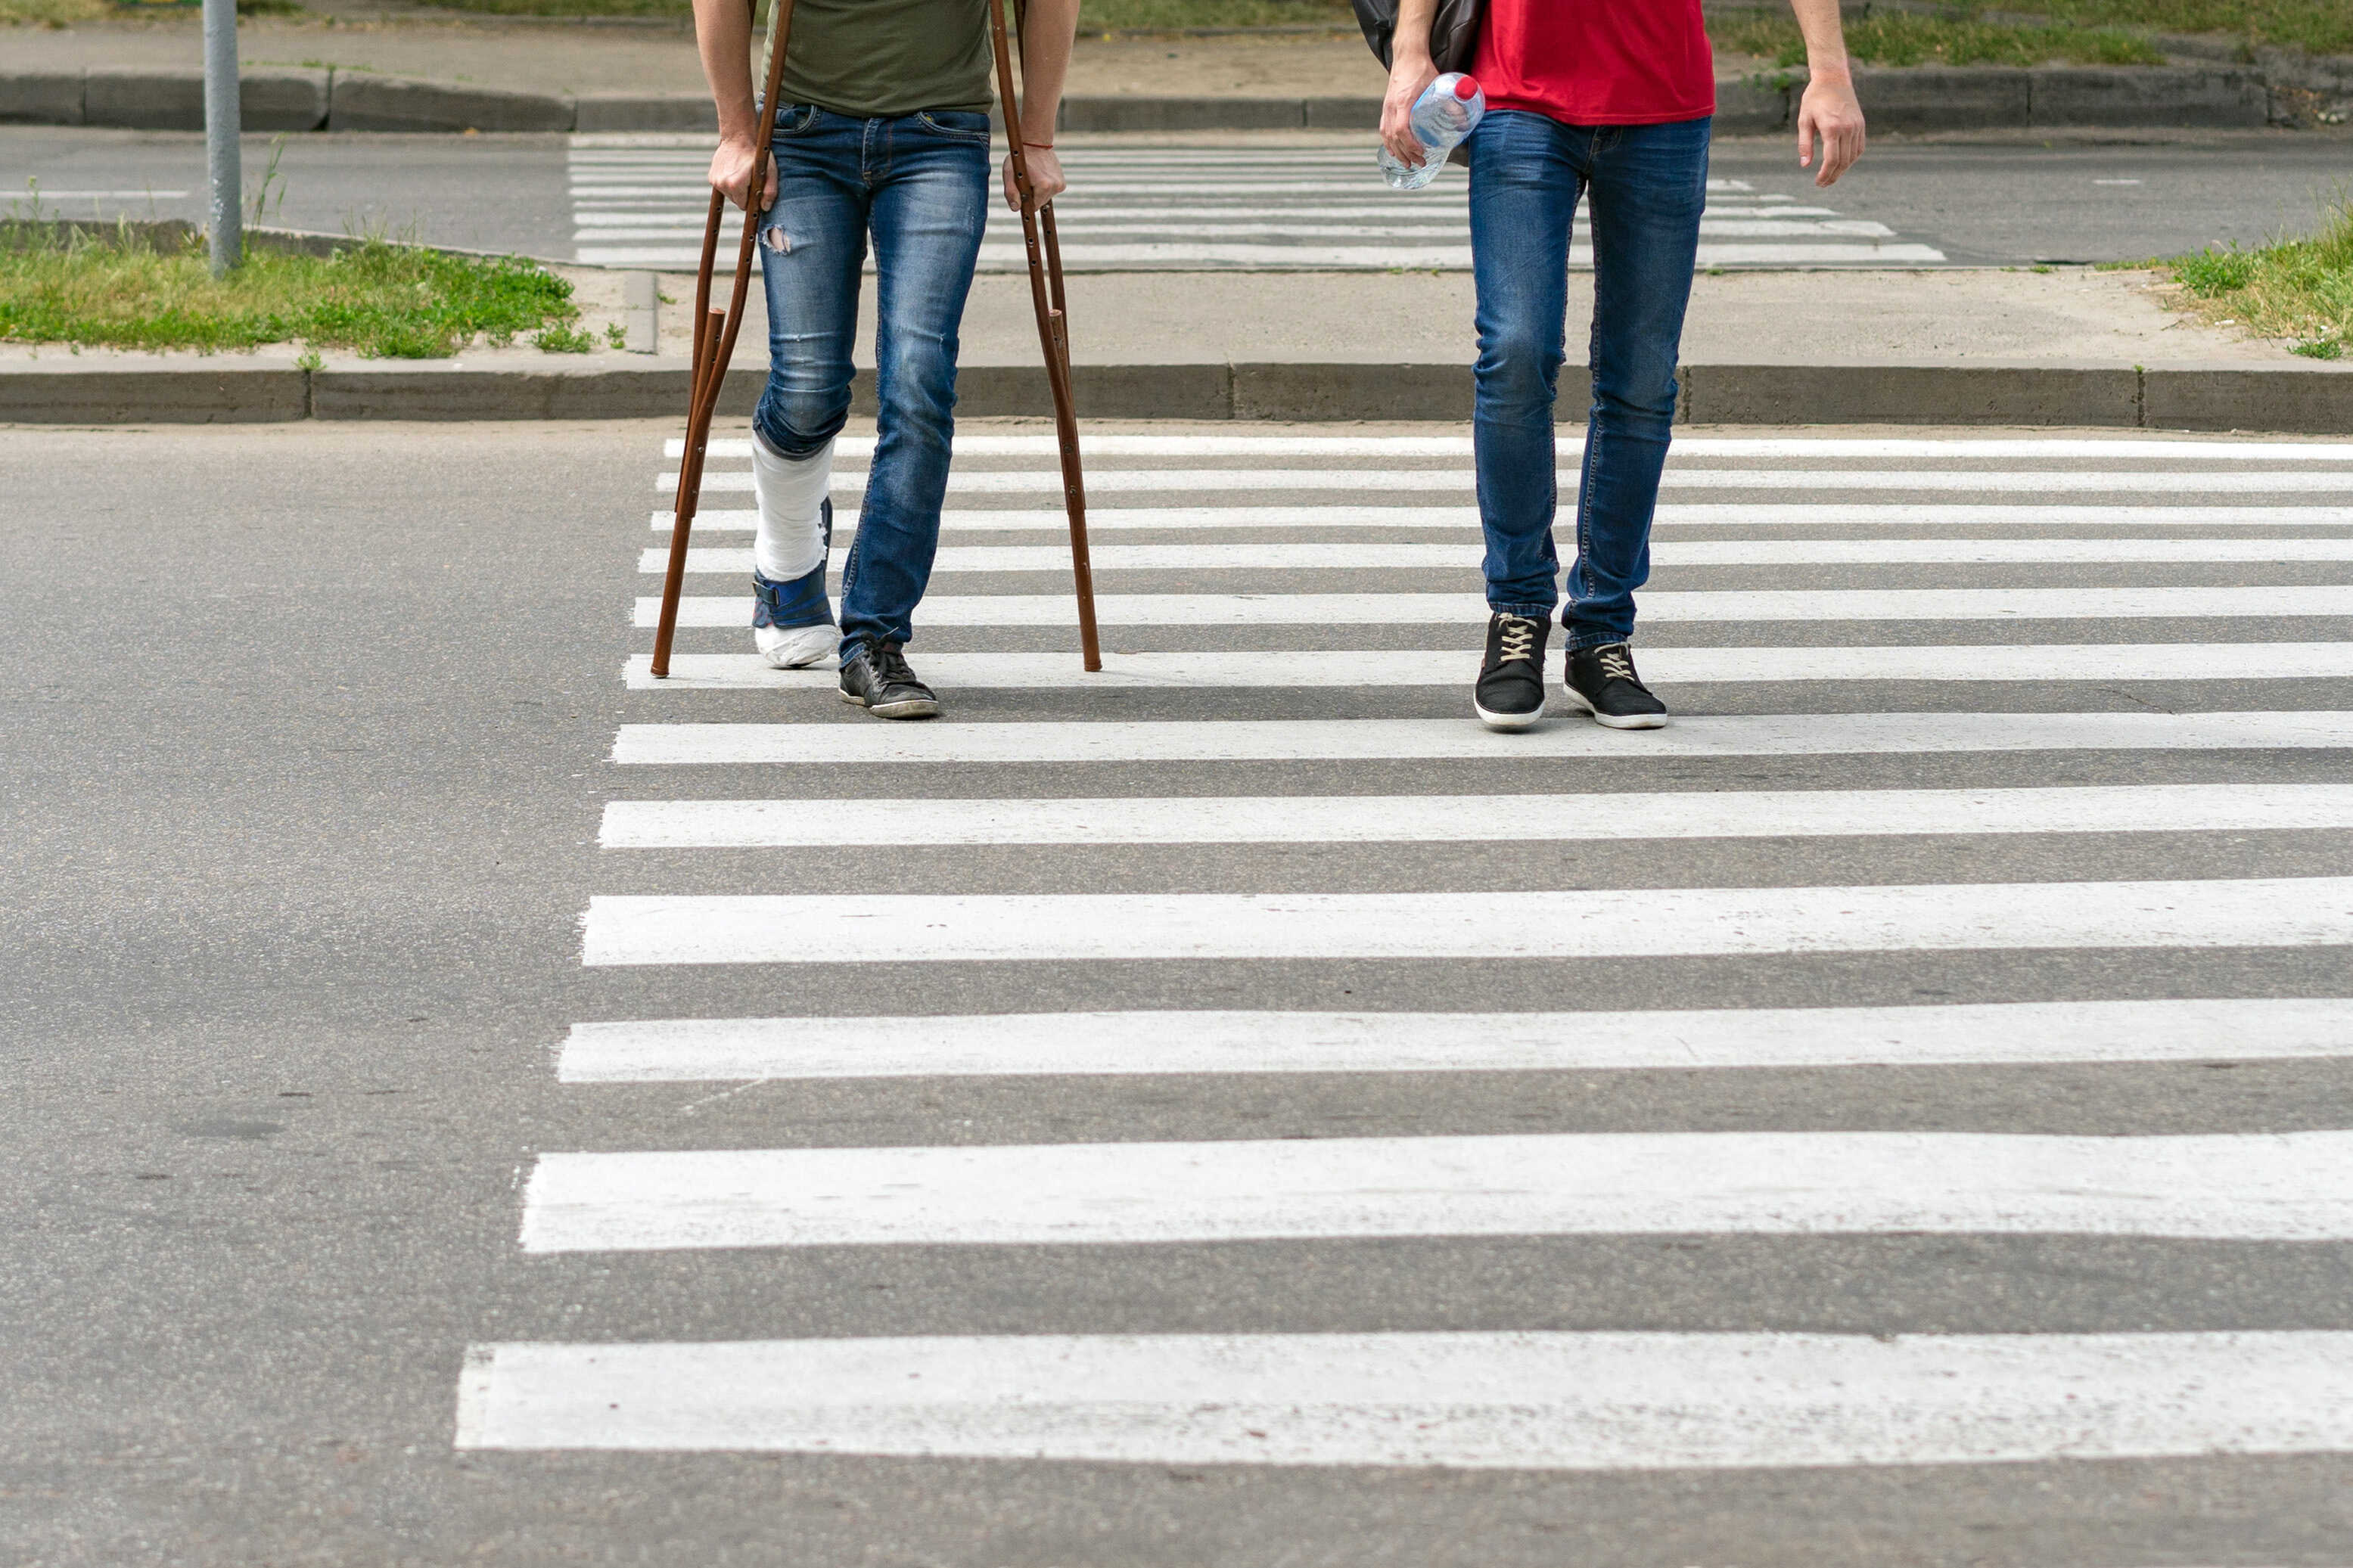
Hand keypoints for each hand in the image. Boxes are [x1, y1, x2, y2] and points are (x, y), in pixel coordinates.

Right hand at [708, 133, 775, 210]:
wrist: (739, 137)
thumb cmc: (756, 154)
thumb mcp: (769, 171)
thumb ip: (770, 191)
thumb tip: (765, 208)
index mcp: (735, 184)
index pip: (744, 205)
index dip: (752, 199)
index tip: (755, 189)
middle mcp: (722, 183)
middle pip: (736, 201)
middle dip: (744, 194)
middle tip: (750, 179)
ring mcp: (715, 180)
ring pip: (729, 195)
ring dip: (736, 189)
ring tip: (742, 174)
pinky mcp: (711, 177)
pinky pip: (723, 188)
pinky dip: (729, 184)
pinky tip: (734, 172)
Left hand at [1003, 145, 1064, 212]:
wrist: (1035, 143)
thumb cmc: (1020, 158)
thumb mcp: (1009, 173)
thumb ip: (1011, 192)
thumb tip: (1016, 208)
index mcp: (1044, 186)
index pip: (1033, 206)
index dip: (1025, 201)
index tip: (1022, 191)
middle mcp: (1055, 186)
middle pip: (1040, 203)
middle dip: (1032, 195)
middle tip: (1027, 180)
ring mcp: (1060, 185)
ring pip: (1045, 198)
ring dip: (1038, 191)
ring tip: (1033, 177)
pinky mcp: (1062, 184)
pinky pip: (1050, 193)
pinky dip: (1044, 188)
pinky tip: (1040, 177)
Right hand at [1381, 54, 1438, 167]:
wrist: (1407, 54)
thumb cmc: (1421, 67)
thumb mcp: (1437, 83)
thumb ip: (1448, 101)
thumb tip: (1462, 118)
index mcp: (1403, 101)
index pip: (1402, 129)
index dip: (1411, 144)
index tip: (1422, 151)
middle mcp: (1391, 106)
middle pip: (1394, 138)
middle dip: (1407, 153)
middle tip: (1420, 163)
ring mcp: (1386, 106)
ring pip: (1387, 135)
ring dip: (1397, 152)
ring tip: (1407, 163)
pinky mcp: (1386, 105)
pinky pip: (1383, 128)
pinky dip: (1388, 142)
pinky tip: (1393, 151)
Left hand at [1796, 72, 1864, 186]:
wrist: (1833, 78)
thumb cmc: (1814, 99)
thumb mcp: (1804, 120)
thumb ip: (1804, 144)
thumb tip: (1805, 165)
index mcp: (1832, 128)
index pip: (1832, 159)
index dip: (1825, 174)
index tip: (1818, 182)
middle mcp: (1848, 128)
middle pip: (1843, 161)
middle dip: (1833, 176)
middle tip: (1822, 184)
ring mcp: (1857, 126)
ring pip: (1853, 156)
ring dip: (1842, 170)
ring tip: (1831, 176)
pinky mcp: (1861, 124)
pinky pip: (1859, 148)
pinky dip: (1851, 159)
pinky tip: (1842, 164)